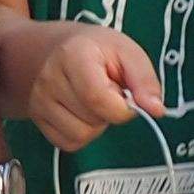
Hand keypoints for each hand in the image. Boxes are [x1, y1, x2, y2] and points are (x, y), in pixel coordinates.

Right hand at [25, 23, 164, 148]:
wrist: (49, 49)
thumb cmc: (93, 49)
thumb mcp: (125, 50)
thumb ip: (144, 79)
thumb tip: (156, 110)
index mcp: (73, 56)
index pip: (97, 99)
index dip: (121, 106)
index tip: (125, 94)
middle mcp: (49, 80)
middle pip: (92, 121)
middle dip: (109, 112)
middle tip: (106, 90)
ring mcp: (39, 102)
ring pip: (80, 136)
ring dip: (96, 124)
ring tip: (93, 101)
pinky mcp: (37, 120)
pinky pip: (69, 143)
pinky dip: (82, 134)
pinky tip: (81, 112)